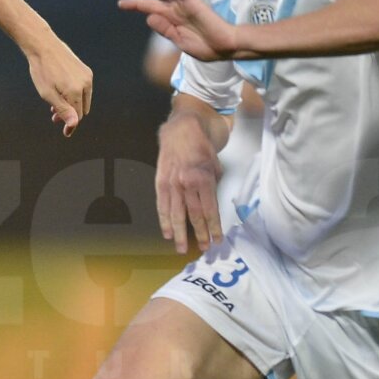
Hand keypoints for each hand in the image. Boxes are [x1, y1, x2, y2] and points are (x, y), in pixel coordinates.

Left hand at [29, 38, 92, 137]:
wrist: (43, 45)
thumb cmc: (42, 70)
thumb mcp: (48, 94)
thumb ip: (62, 110)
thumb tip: (74, 124)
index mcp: (76, 91)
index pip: (77, 116)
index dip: (70, 125)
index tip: (65, 133)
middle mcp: (85, 83)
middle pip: (81, 109)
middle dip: (69, 115)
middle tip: (54, 116)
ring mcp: (87, 76)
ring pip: (82, 99)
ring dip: (71, 105)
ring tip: (54, 105)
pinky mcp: (85, 70)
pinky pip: (83, 89)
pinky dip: (74, 94)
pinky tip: (61, 93)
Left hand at [119, 0, 237, 61]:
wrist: (223, 48)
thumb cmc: (205, 47)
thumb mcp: (179, 40)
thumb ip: (165, 29)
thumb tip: (147, 17)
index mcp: (172, 18)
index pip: (150, 7)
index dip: (135, 4)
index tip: (121, 3)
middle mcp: (176, 7)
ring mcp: (183, 2)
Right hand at [156, 111, 223, 253]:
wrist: (181, 129)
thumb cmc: (201, 145)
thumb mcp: (215, 164)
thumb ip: (213, 185)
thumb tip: (210, 203)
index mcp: (203, 178)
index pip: (210, 209)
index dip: (214, 227)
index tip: (217, 240)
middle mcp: (186, 183)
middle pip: (194, 215)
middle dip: (200, 234)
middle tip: (204, 249)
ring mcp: (172, 184)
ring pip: (176, 214)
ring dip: (180, 234)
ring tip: (182, 248)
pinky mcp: (160, 183)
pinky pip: (162, 206)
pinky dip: (164, 221)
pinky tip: (167, 233)